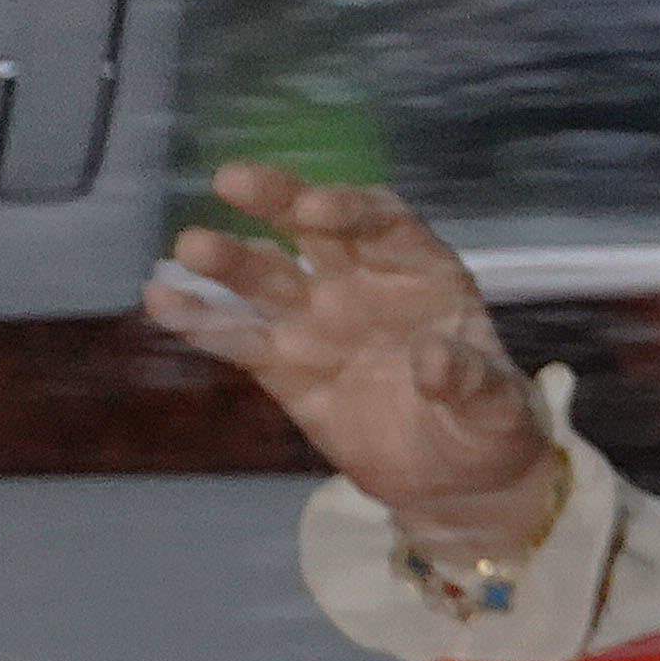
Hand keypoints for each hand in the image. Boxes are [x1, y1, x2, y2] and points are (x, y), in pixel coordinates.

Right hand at [144, 161, 558, 549]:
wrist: (456, 481)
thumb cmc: (489, 425)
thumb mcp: (497, 408)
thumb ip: (469, 381)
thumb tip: (433, 358)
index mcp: (422, 273)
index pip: (383, 223)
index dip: (350, 210)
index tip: (315, 212)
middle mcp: (364, 284)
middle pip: (316, 231)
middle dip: (279, 202)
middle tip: (233, 179)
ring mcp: (321, 324)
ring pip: (270, 280)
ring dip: (231, 261)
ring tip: (191, 245)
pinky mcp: (288, 371)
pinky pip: (241, 340)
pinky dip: (203, 321)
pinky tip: (162, 298)